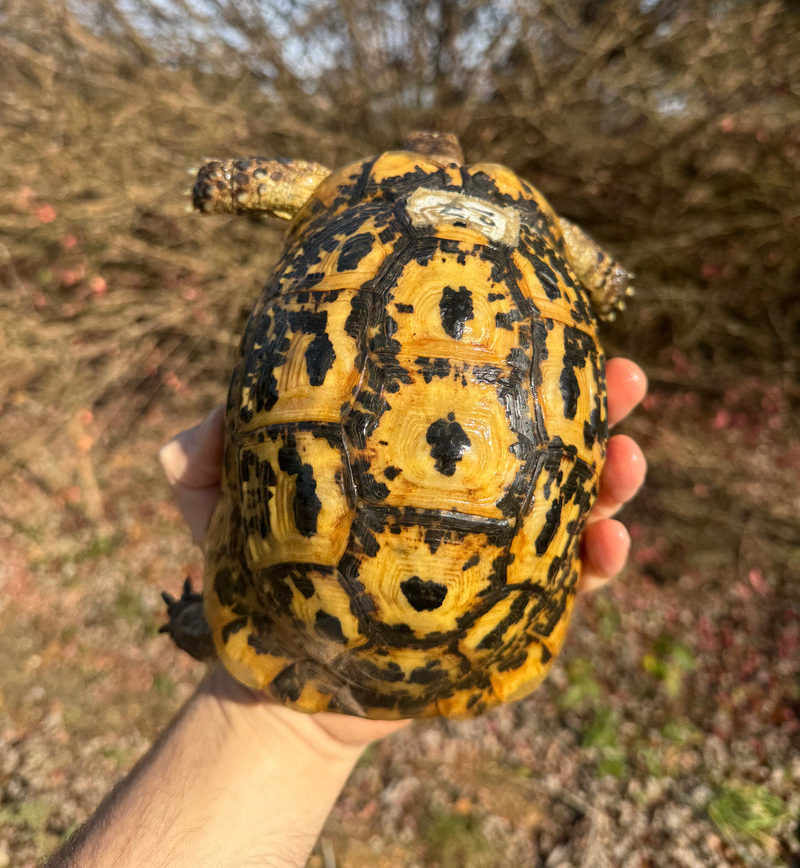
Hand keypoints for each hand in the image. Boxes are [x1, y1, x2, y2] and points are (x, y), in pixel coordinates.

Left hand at [159, 357, 645, 743]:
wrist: (282, 675)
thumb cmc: (257, 573)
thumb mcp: (218, 507)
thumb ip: (201, 460)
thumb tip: (190, 440)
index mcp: (414, 446)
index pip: (475, 385)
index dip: (520, 348)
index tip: (553, 312)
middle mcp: (465, 487)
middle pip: (546, 431)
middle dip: (597, 400)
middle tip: (626, 376)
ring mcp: (494, 544)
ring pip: (576, 497)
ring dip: (616, 474)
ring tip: (628, 460)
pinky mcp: (511, 607)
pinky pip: (572, 580)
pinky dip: (601, 559)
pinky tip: (610, 544)